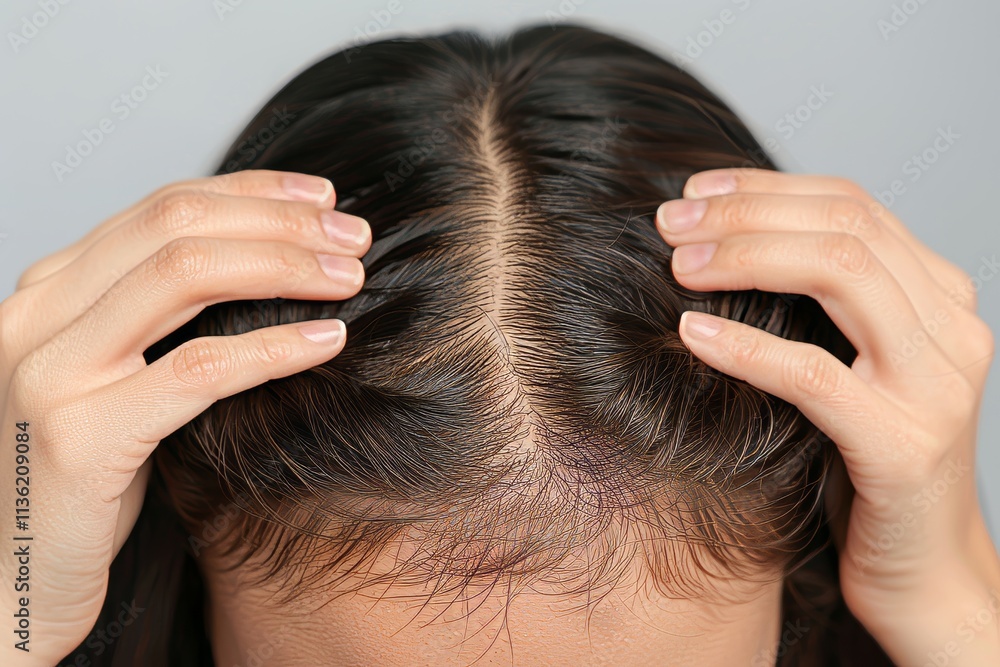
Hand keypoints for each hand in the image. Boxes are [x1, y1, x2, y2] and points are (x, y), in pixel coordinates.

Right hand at [0, 170, 369, 664]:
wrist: (10, 580)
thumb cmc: (82, 481)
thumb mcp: (113, 378)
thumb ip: (157, 320)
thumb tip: (268, 266)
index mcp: (49, 289)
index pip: (162, 206)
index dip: (253, 193)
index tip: (323, 198)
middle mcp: (37, 314)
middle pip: (179, 227)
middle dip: (282, 221)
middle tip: (354, 235)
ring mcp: (50, 372)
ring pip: (187, 275)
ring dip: (287, 265)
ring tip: (350, 276)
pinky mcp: (78, 438)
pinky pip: (198, 370)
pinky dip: (274, 347)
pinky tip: (329, 340)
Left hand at [657, 168, 999, 666]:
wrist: (921, 569)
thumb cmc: (865, 463)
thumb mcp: (854, 366)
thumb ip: (822, 306)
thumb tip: (721, 241)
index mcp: (941, 296)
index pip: (853, 204)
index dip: (766, 188)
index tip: (694, 192)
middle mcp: (952, 327)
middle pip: (845, 226)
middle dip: (746, 213)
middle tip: (669, 224)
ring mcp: (935, 384)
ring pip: (840, 274)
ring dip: (746, 258)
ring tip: (678, 265)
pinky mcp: (903, 444)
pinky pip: (814, 375)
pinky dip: (745, 346)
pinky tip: (690, 332)